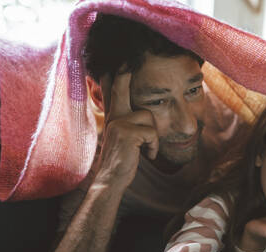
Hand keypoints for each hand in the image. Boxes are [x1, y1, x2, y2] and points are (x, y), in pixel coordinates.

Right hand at [93, 72, 158, 190]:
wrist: (112, 180)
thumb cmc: (123, 161)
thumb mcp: (124, 139)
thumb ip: (128, 125)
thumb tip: (141, 114)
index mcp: (113, 117)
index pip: (112, 91)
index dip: (112, 75)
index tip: (113, 62)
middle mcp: (113, 117)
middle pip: (119, 87)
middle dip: (124, 70)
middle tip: (127, 57)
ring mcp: (118, 123)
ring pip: (149, 116)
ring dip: (154, 137)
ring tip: (146, 150)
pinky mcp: (126, 133)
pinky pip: (152, 132)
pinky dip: (153, 147)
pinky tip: (146, 155)